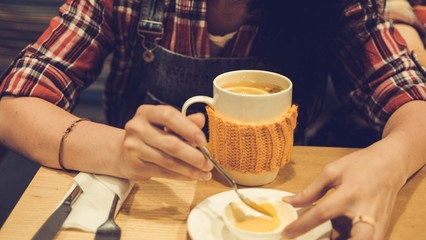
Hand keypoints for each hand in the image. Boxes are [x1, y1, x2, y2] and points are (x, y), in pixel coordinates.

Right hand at [118, 104, 212, 180]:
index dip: (188, 128)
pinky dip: (181, 176)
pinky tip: (192, 177)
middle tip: (208, 163)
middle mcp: (137, 128)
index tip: (203, 141)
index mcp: (147, 113)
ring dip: (190, 170)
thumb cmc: (151, 135)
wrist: (124, 152)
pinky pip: (164, 172)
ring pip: (169, 161)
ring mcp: (134, 147)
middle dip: (194, 156)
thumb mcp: (166, 125)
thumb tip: (201, 119)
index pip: (169, 116)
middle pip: (171, 144)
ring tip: (204, 173)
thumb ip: (185, 122)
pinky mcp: (135, 165)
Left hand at [282, 139, 407, 239]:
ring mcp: (377, 224)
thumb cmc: (360, 165)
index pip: (321, 214)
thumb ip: (310, 190)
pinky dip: (351, 239)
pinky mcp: (382, 230)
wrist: (391, 164)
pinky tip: (341, 233)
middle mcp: (366, 213)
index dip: (301, 226)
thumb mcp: (332, 171)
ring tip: (328, 234)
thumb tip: (290, 202)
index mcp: (349, 194)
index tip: (286, 234)